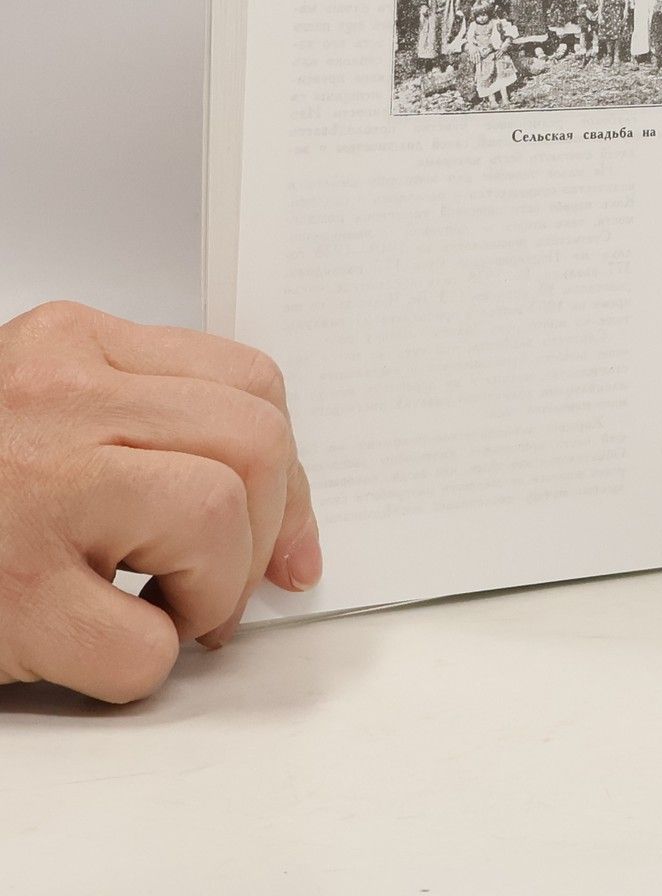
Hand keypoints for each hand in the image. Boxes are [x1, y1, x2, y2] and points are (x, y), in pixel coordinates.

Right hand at [0, 301, 319, 702]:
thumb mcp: (41, 410)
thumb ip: (140, 419)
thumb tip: (270, 501)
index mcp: (72, 345)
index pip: (249, 385)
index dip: (287, 473)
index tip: (285, 537)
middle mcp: (57, 400)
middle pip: (253, 443)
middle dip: (265, 530)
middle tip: (221, 585)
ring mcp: (34, 493)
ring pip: (217, 517)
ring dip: (215, 591)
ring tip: (165, 612)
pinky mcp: (12, 593)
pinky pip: (144, 643)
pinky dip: (143, 664)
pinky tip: (95, 647)